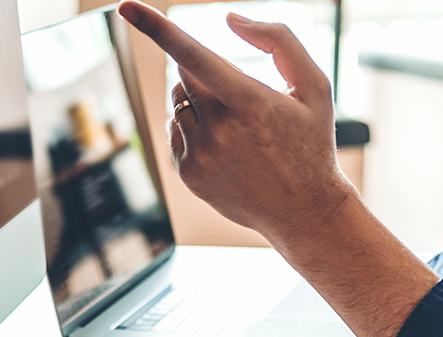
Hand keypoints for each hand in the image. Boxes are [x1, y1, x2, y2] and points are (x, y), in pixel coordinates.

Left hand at [118, 1, 351, 246]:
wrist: (303, 211)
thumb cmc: (309, 143)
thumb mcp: (315, 87)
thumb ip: (279, 41)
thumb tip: (229, 19)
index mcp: (250, 102)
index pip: (194, 55)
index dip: (158, 28)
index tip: (127, 5)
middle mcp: (219, 129)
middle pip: (185, 75)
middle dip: (205, 75)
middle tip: (239, 99)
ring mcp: (200, 154)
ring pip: (179, 103)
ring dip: (199, 102)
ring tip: (236, 129)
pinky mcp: (188, 173)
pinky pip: (176, 130)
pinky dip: (194, 128)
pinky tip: (225, 148)